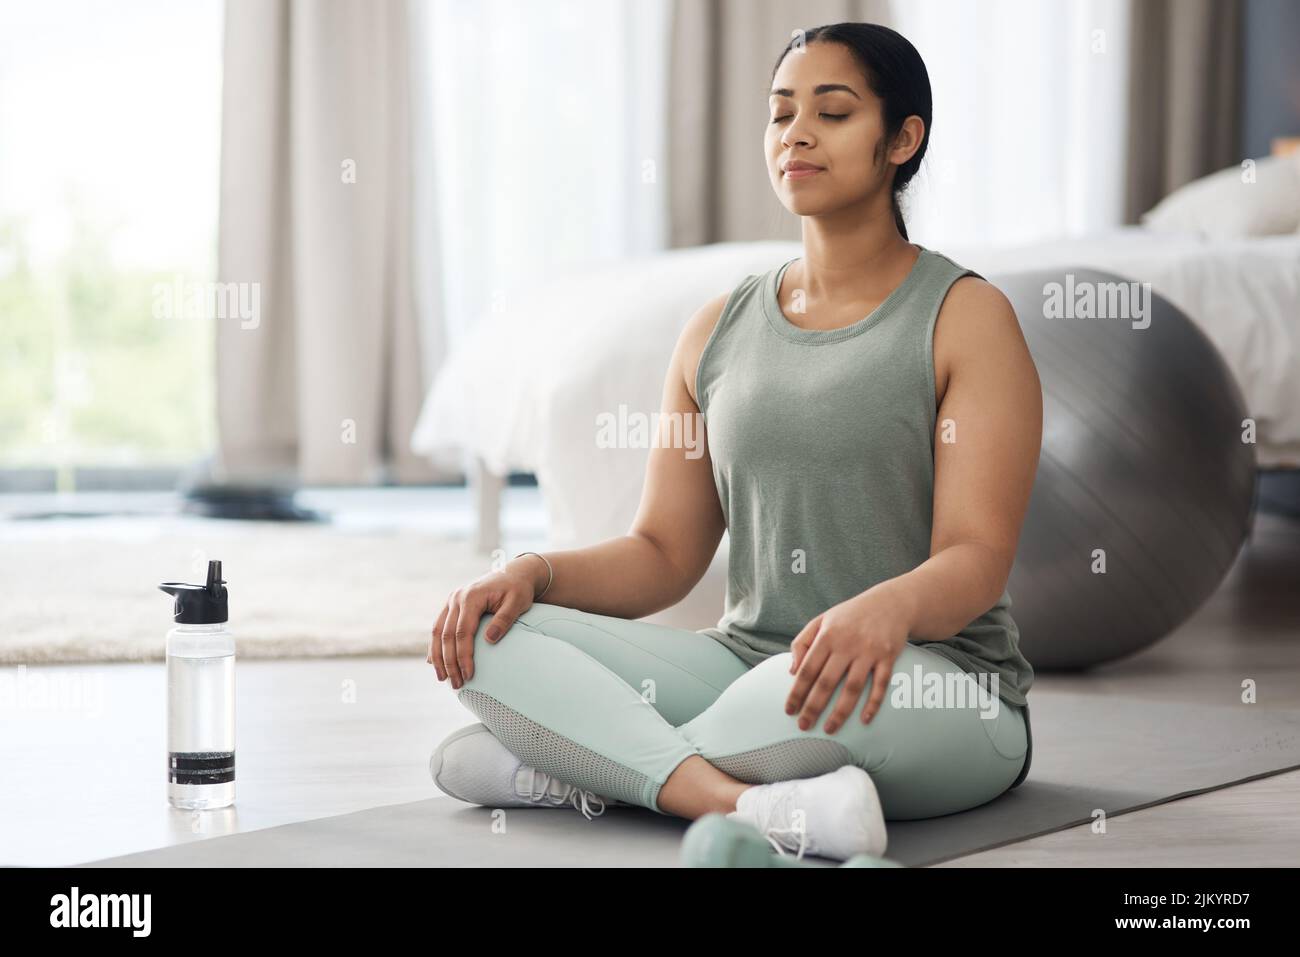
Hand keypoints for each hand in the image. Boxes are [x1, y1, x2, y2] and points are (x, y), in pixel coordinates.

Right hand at [428, 558, 542, 687]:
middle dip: (449, 662)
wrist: (514, 573)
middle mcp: (456, 597)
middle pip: (446, 635)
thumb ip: (504, 620)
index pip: (462, 632)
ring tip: (442, 678)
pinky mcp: (452, 606)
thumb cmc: (518, 589)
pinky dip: (435, 646)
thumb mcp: (517, 602)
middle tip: (456, 684)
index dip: (463, 655)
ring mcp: (452, 601)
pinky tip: (434, 662)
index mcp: (471, 596)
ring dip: (438, 657)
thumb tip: (489, 640)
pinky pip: (438, 627)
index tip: (469, 674)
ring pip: (437, 632)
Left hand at [785, 585, 912, 734]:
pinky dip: (873, 704)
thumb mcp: (821, 621)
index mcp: (827, 635)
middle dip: (813, 707)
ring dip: (840, 712)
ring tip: (829, 729)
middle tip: (803, 726)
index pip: (808, 669)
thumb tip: (791, 672)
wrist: (890, 602)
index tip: (789, 710)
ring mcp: (869, 651)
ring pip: (852, 688)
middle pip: (827, 682)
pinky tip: (864, 720)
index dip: (797, 691)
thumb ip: (802, 643)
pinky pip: (880, 685)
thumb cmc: (850, 615)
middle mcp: (847, 644)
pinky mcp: (888, 657)